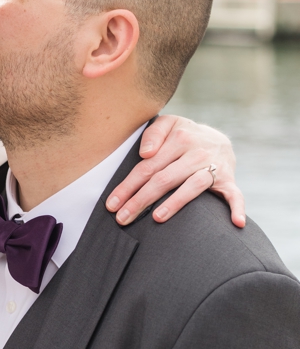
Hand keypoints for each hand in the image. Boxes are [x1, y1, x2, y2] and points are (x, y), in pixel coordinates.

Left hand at [105, 115, 243, 227]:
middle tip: (122, 218)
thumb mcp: (168, 124)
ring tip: (157, 218)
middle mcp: (198, 153)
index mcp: (179, 139)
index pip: (147, 167)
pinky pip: (235, 195)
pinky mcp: (230, 179)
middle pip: (165, 179)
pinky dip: (236, 208)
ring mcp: (215, 167)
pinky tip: (236, 223)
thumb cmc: (182, 135)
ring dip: (175, 203)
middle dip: (141, 200)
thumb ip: (153, 134)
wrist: (217, 138)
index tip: (111, 205)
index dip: (128, 186)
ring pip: (193, 186)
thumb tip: (145, 153)